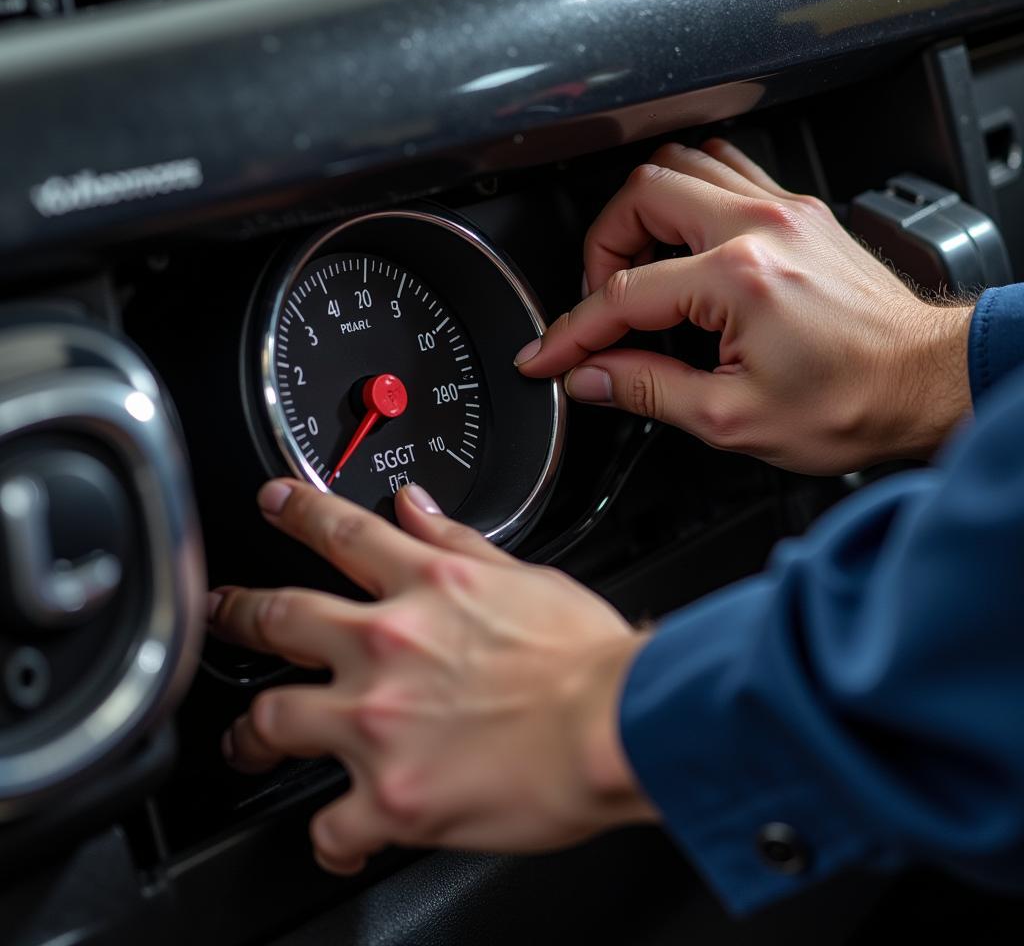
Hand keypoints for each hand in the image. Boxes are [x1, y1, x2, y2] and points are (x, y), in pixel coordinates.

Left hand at [209, 481, 654, 873]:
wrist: (615, 726)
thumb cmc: (586, 658)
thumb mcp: (523, 575)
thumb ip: (456, 540)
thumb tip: (415, 505)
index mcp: (424, 587)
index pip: (338, 531)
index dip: (294, 511)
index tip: (271, 504)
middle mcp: (387, 645)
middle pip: (278, 619)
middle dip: (239, 616)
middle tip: (225, 616)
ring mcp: (379, 722)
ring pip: (272, 722)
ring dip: (252, 735)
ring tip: (249, 742)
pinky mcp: (391, 795)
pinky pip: (331, 827)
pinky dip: (330, 838)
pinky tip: (337, 840)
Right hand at [515, 140, 973, 474]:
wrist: (928, 384)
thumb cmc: (855, 402)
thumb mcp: (733, 417)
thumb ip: (648, 390)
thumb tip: (591, 379)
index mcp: (737, 278)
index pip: (622, 293)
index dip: (573, 331)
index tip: (550, 356)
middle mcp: (759, 226)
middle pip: (640, 194)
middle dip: (598, 248)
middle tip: (598, 303)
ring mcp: (783, 210)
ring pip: (683, 164)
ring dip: (641, 211)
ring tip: (634, 266)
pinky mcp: (800, 213)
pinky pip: (726, 168)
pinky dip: (688, 194)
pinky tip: (682, 237)